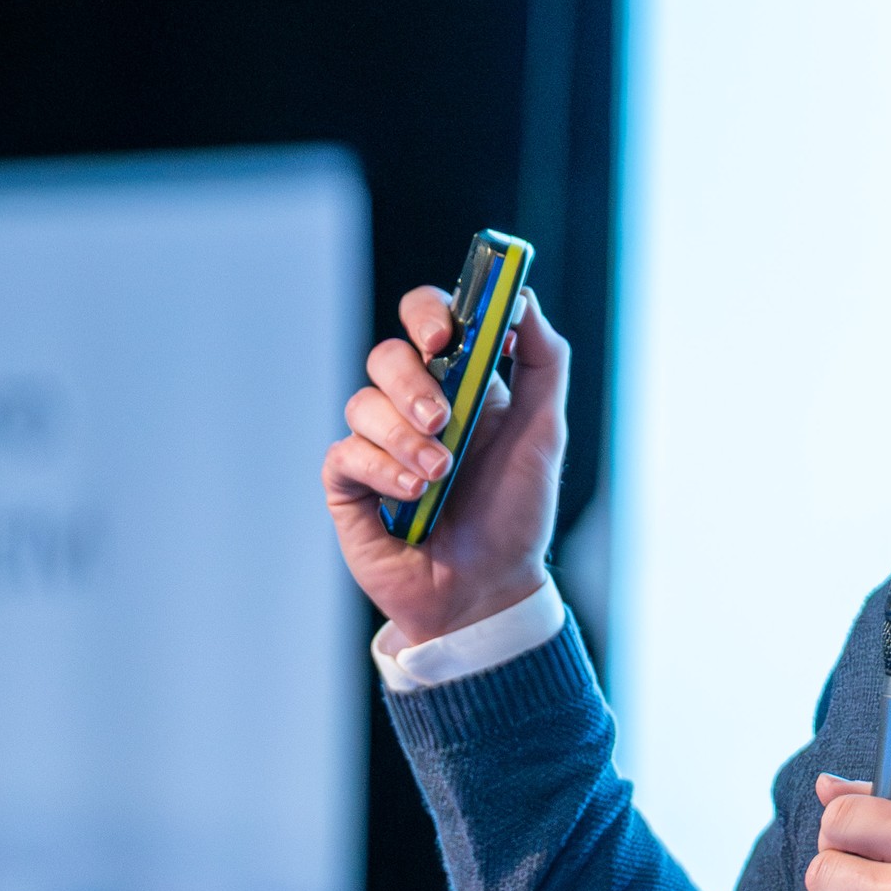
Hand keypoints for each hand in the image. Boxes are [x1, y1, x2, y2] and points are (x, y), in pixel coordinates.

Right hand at [322, 285, 568, 642]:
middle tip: (443, 419)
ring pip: (362, 403)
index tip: (445, 335)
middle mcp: (411, 408)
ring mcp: (377, 445)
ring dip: (406, 438)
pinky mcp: (349, 485)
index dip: (427, 313)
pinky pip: (345, 452)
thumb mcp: (545, 433)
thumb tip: (522, 298)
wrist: (489, 591)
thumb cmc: (515, 515)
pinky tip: (414, 495)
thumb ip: (544, 360)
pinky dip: (382, 469)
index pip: (426, 320)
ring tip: (439, 476)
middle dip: (413, 382)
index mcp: (457, 385)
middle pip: (388, 356)